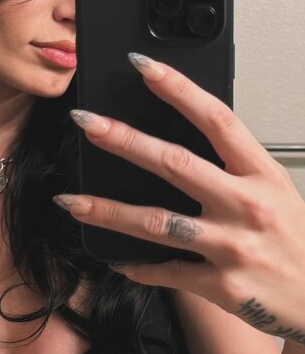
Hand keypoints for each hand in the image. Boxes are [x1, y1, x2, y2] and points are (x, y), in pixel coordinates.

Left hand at [53, 52, 304, 347]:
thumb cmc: (297, 244)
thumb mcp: (276, 193)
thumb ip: (235, 169)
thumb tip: (186, 143)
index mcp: (262, 175)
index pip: (217, 120)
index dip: (179, 89)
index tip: (144, 68)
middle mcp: (247, 207)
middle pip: (176, 164)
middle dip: (125, 141)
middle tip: (87, 123)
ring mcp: (232, 247)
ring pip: (157, 223)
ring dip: (108, 210)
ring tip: (71, 201)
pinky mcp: (220, 285)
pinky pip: (166, 271)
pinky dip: (136, 267)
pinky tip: (113, 258)